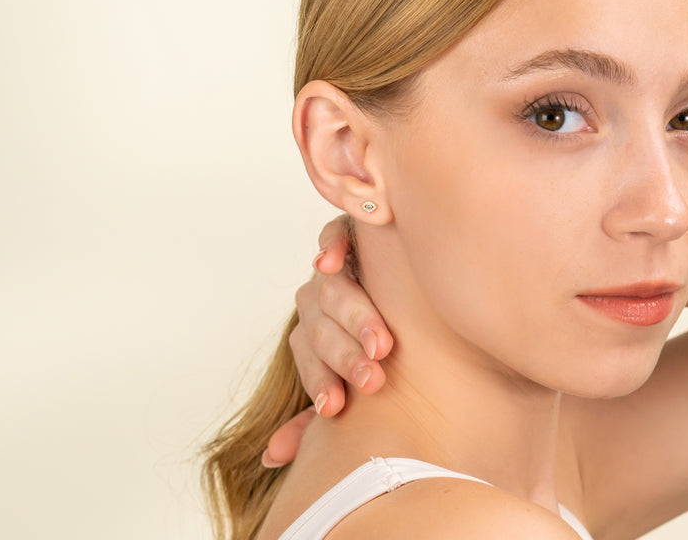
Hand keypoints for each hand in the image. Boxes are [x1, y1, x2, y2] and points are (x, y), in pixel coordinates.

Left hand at [262, 216, 393, 467]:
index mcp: (316, 335)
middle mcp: (319, 301)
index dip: (319, 382)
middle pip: (322, 327)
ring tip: (380, 343)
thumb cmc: (384, 348)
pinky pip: (335, 233)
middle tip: (373, 378)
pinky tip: (330, 263)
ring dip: (355, 317)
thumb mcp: (356, 380)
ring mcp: (335, 268)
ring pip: (334, 290)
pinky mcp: (352, 232)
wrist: (416, 291)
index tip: (336, 410)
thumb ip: (318, 413)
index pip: (309, 359)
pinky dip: (331, 246)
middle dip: (346, 356)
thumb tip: (271, 456)